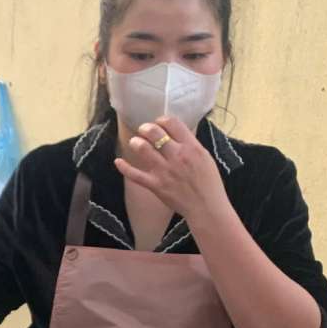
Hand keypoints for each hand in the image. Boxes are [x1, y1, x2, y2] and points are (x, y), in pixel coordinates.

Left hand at [114, 116, 228, 223]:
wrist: (206, 207)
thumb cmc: (209, 183)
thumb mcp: (205, 157)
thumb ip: (190, 144)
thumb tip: (177, 133)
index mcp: (191, 147)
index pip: (173, 123)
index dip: (162, 120)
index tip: (159, 123)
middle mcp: (177, 156)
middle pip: (155, 132)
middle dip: (146, 128)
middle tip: (143, 130)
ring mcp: (164, 170)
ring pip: (143, 149)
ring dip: (136, 142)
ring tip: (135, 142)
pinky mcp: (155, 185)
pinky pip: (135, 174)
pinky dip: (124, 167)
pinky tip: (117, 161)